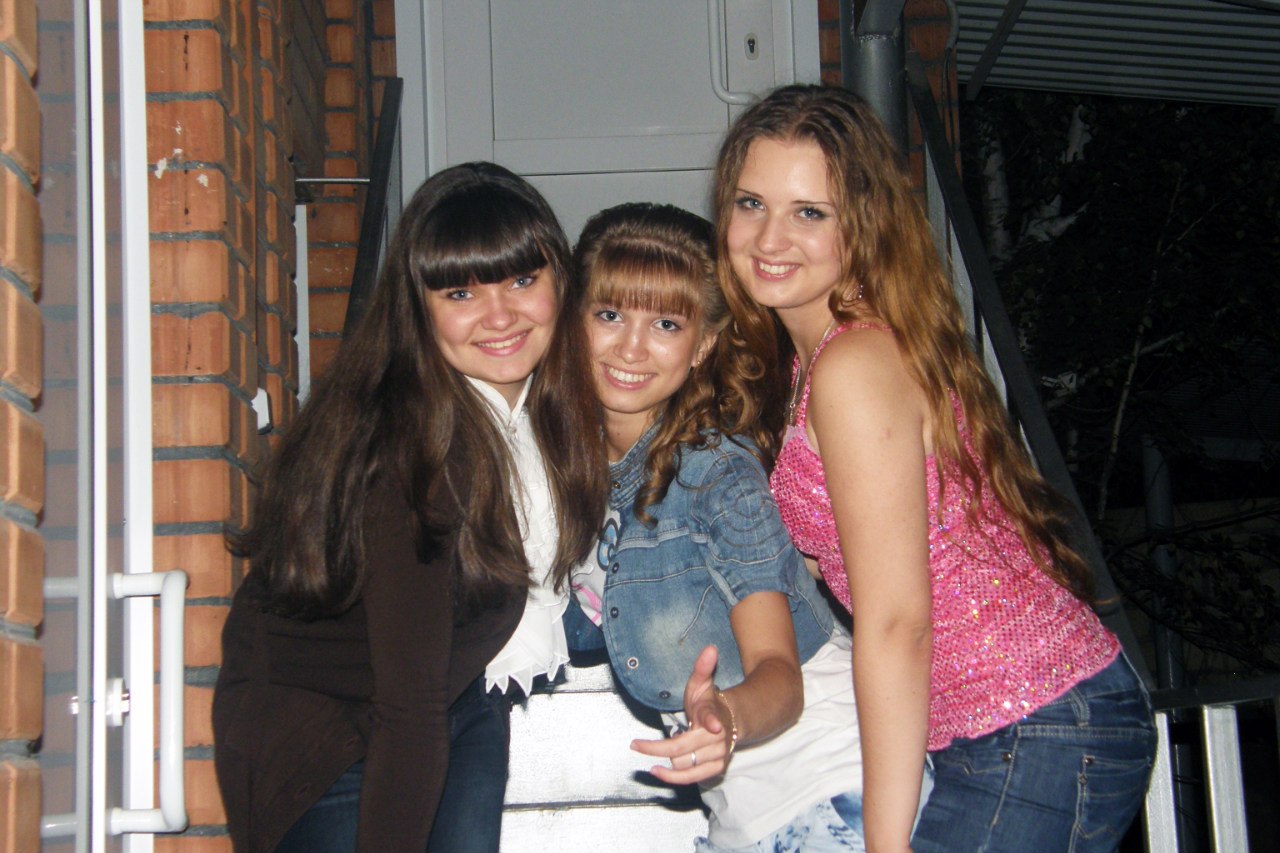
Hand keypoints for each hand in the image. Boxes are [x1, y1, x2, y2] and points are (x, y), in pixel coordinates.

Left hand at [630, 646, 735, 783]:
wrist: (730, 722)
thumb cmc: (709, 702)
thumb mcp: (702, 683)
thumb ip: (703, 668)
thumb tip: (710, 648)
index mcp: (713, 714)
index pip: (712, 717)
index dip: (712, 720)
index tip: (714, 725)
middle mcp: (717, 738)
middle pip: (684, 747)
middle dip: (657, 748)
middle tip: (635, 745)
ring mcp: (718, 756)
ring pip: (684, 764)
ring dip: (665, 761)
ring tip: (650, 754)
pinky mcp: (715, 769)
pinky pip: (692, 778)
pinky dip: (673, 778)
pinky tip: (657, 772)